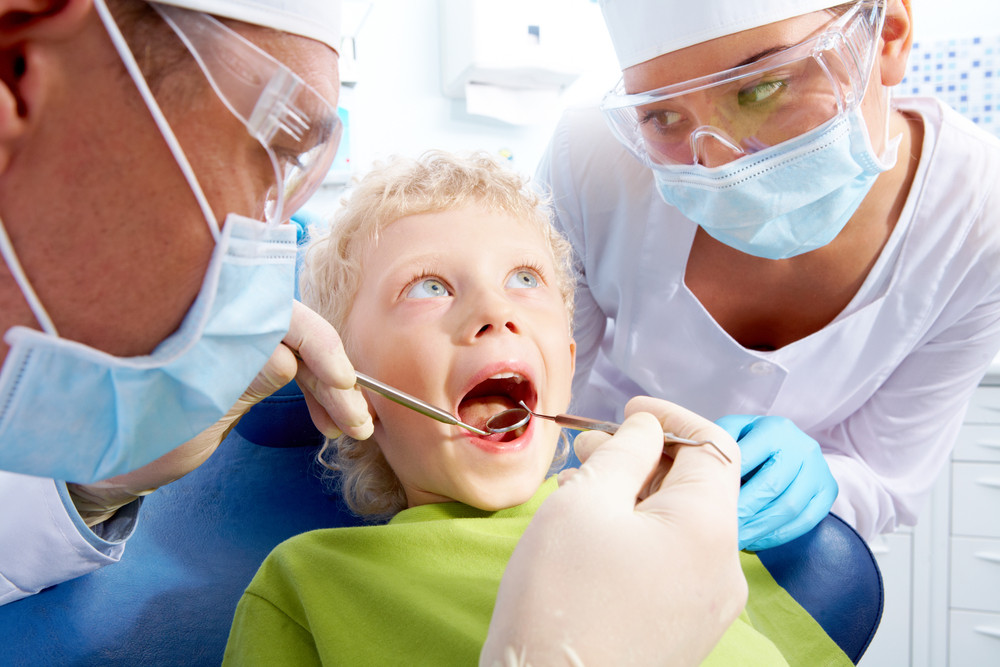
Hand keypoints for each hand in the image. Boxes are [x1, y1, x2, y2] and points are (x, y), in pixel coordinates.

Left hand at [68, 301, 372, 526]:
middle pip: (297, 335)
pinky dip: (314, 394)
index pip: (277, 315)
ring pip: (301, 354)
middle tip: (358, 422)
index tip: (343, 383)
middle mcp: (226, 321)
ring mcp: (238, 341)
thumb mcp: (192, 414)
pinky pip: (292, 369)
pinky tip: (330, 420)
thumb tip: (288, 360)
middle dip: (332, 377)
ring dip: (331, 390)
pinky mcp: (247, 363)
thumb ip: (239, 379)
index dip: (317, 345)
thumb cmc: (143, 439)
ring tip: (352, 429)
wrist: (119, 467)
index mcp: (207, 320)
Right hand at [481, 396, 743, 666]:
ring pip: (680, 525)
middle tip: (588, 449)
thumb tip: (646, 429)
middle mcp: (722, 568)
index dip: (671, 416)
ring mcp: (706, 605)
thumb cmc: (561, 597)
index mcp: (710, 528)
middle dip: (644, 456)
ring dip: (636, 494)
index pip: (714, 445)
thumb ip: (624, 452)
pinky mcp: (683, 629)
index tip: (629, 410)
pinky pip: (671, 562)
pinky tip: (591, 532)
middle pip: (697, 487)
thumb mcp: (585, 501)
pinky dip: (638, 534)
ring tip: (579, 487)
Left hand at [714, 415, 837, 551]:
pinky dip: (777, 535)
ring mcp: (819, 469)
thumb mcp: (732, 433)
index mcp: (774, 428)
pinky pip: (805, 521)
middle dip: (742, 511)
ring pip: (789, 507)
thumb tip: (697, 466)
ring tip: (734, 540)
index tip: (704, 503)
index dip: (725, 483)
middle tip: (718, 528)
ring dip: (758, 528)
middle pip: (771, 486)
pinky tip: (755, 541)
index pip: (747, 459)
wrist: (789, 446)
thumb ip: (716, 443)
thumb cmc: (750, 442)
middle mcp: (802, 446)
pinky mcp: (828, 491)